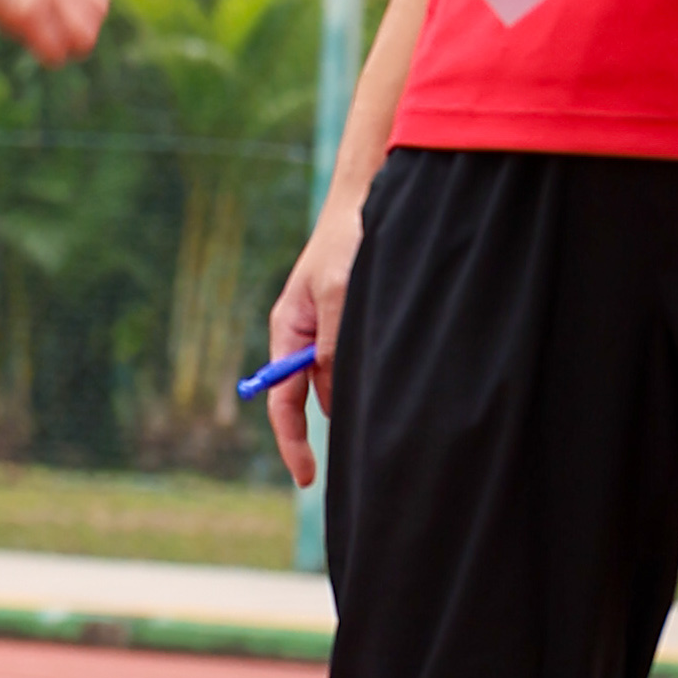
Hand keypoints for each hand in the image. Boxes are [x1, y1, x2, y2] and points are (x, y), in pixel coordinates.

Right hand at [258, 199, 366, 492]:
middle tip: (371, 446)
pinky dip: (373, 371)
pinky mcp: (353, 325)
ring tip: (391, 386)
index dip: (292, 442)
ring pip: (341, 380)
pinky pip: (358, 362)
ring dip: (361, 390)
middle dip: (336, 421)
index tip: (308, 478)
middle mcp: (304, 338)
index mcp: (287, 331)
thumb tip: (332, 396)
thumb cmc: (346, 241)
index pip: (281, 400)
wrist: (366, 200)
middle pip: (313, 397)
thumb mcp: (339, 293)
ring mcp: (329, 332)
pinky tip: (396, 364)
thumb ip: (335, 344)